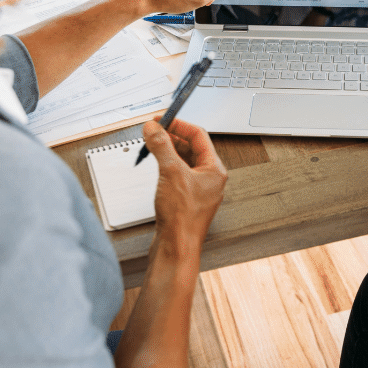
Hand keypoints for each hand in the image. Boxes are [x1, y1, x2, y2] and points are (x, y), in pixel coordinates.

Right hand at [141, 118, 226, 256]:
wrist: (177, 248)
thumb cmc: (183, 218)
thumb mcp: (171, 173)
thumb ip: (162, 146)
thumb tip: (154, 128)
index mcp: (214, 170)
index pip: (199, 136)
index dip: (179, 124)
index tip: (162, 119)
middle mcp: (209, 179)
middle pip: (191, 147)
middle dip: (172, 137)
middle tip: (154, 130)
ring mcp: (198, 190)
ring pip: (183, 161)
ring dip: (168, 151)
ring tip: (152, 145)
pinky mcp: (185, 200)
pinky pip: (177, 175)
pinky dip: (166, 166)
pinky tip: (156, 166)